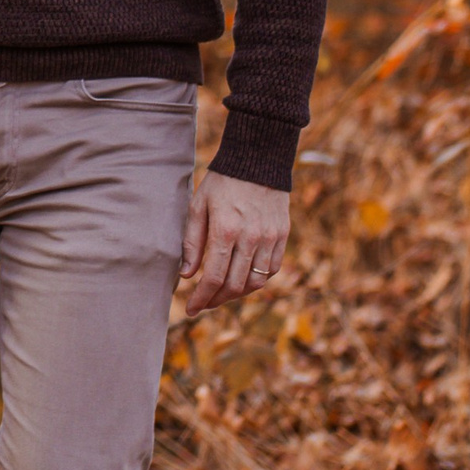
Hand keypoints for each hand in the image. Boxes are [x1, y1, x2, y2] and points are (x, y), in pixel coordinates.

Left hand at [178, 171, 289, 315]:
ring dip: (237, 294)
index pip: (213, 277)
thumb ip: (192, 242)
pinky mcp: (282, 236)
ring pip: (256, 282)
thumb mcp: (198, 207)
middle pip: (235, 285)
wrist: (257, 161)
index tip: (191, 309)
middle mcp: (251, 238)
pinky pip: (272, 270)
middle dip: (216, 300)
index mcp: (225, 231)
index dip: (201, 298)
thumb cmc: (220, 183)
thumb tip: (187, 275)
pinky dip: (257, 281)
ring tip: (220, 295)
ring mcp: (270, 238)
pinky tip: (242, 280)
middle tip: (203, 304)